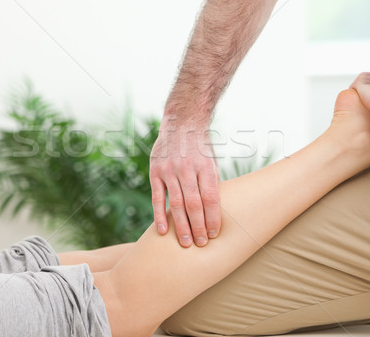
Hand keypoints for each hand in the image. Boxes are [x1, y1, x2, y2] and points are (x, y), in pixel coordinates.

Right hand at [149, 121, 220, 246]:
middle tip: (201, 244)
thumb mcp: (211, 163)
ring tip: (186, 243)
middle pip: (194, 204)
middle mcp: (187, 169)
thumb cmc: (200, 149)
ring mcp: (169, 170)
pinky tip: (162, 231)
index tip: (214, 235)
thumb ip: (210, 186)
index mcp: (205, 167)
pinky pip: (157, 198)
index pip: (211, 198)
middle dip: (198, 226)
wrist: (181, 125)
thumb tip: (214, 215)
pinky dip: (159, 215)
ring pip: (176, 203)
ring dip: (181, 226)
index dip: (213, 219)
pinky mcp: (155, 172)